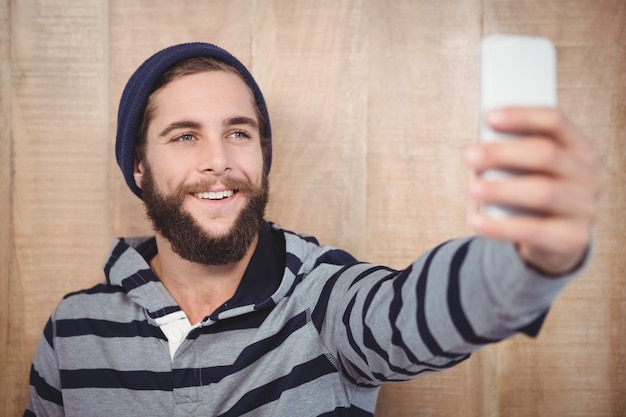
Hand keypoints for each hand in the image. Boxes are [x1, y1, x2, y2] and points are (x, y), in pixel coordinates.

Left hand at [465, 107, 599, 275]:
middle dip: (504, 153)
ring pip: (543, 192)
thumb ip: (514, 156)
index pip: (555, 122)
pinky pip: (532, 230)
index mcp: (579, 148)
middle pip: (547, 154)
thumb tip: (479, 149)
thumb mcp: (530, 170)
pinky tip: (475, 221)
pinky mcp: (573, 238)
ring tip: (472, 189)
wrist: (556, 241)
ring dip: (502, 189)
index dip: (521, 116)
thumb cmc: (535, 193)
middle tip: (470, 156)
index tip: (488, 117)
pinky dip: (499, 227)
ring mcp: (584, 207)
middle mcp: (588, 175)